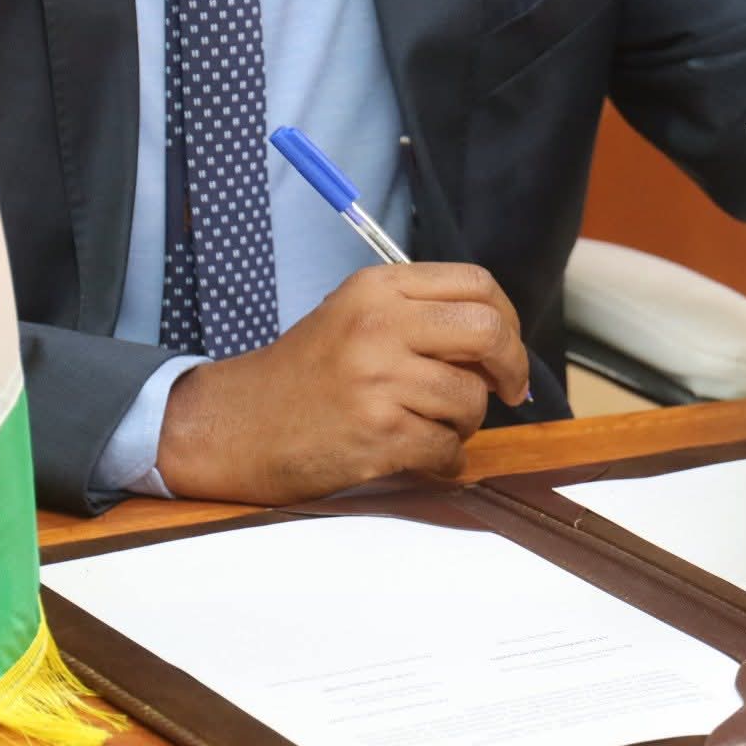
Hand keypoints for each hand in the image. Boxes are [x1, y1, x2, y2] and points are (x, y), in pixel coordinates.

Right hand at [156, 263, 530, 504]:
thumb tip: (499, 342)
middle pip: (488, 333)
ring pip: (471, 399)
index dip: (507, 320)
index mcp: (378, 289)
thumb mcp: (355, 318)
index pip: (476, 285)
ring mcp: (378, 380)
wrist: (235, 426)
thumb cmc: (305, 376)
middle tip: (509, 391)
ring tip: (432, 427)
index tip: (506, 349)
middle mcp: (379, 326)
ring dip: (465, 423)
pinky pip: (447, 448)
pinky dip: (445, 460)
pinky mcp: (377, 434)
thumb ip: (421, 318)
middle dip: (511, 367)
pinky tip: (423, 458)